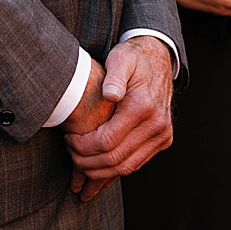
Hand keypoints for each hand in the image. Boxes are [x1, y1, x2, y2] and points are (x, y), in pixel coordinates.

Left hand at [65, 37, 174, 196]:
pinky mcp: (162, 141)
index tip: (68, 138)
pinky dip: (114, 169)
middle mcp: (157, 125)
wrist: (158, 62)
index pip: (107, 141)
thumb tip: (110, 95)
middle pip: (115, 159)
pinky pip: (136, 164)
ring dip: (100, 171)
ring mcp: (162, 136)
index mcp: (143, 107)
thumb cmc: (133, 59)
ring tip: (79, 160)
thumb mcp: (120, 59)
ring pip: (126, 167)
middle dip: (87, 161)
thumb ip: (114, 76)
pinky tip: (96, 163)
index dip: (83, 146)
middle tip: (69, 152)